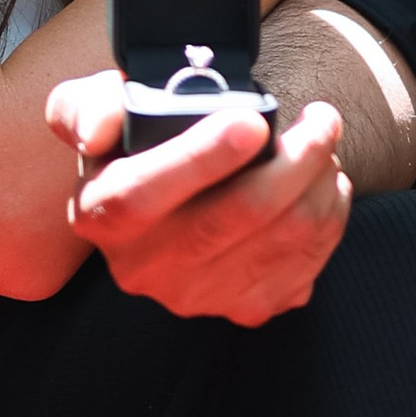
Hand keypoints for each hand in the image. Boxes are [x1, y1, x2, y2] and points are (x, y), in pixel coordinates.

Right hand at [48, 73, 350, 321]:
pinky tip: (324, 183)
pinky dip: (329, 217)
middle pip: (230, 220)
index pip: (142, 196)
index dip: (199, 158)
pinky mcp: (245, 308)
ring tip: (323, 142)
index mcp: (101, 216)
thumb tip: (98, 132)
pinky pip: (306, 266)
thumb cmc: (135, 140)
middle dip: (293, 163)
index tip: (252, 121)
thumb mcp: (93, 109)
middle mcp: (144, 268)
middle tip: (321, 119)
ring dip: (319, 183)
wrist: (171, 188)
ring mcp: (198, 296)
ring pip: (279, 242)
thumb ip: (86, 108)